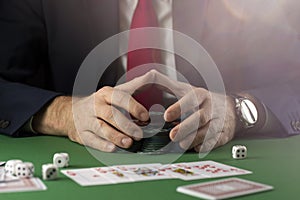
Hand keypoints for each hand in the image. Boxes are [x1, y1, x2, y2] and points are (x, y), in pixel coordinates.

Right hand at [32, 87, 148, 151]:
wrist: (72, 112)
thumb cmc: (100, 103)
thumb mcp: (117, 91)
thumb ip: (136, 85)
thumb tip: (153, 74)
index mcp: (106, 94)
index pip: (120, 98)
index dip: (134, 107)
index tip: (145, 116)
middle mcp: (96, 105)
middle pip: (111, 115)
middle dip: (126, 125)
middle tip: (139, 134)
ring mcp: (87, 120)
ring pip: (101, 128)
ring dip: (116, 136)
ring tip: (128, 142)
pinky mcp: (82, 133)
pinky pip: (91, 140)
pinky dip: (102, 145)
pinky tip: (112, 147)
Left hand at [118, 70, 236, 152]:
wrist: (230, 109)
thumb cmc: (202, 100)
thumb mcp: (186, 90)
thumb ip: (167, 84)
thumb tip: (150, 75)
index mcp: (201, 95)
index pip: (191, 99)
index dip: (179, 107)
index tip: (166, 116)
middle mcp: (211, 108)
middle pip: (200, 118)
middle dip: (186, 127)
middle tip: (172, 135)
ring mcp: (219, 121)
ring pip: (209, 131)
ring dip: (194, 138)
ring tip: (181, 143)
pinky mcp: (224, 134)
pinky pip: (217, 141)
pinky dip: (206, 145)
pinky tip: (196, 148)